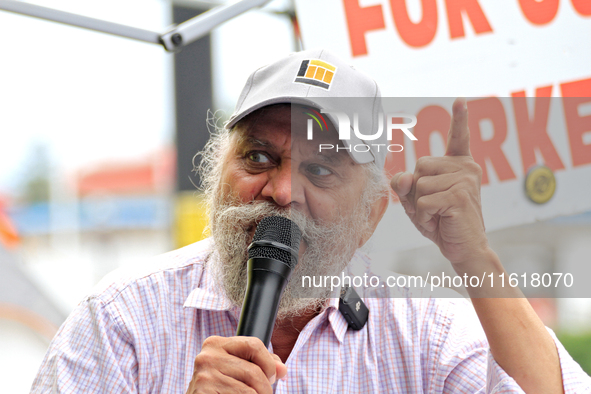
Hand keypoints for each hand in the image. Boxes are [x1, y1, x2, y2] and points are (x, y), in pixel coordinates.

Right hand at [186, 336, 286, 393]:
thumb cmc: (218, 389)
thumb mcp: (237, 371)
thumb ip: (261, 365)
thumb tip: (282, 369)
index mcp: (216, 344)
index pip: (254, 344)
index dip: (268, 363)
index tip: (270, 377)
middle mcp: (207, 356)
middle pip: (254, 371)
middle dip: (265, 388)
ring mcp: (204, 375)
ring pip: (250, 390)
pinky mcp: (204, 391)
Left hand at [390, 98, 489, 267]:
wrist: (464, 249)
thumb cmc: (442, 223)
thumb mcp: (417, 202)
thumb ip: (405, 186)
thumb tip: (402, 177)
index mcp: (459, 165)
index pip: (458, 138)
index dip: (459, 119)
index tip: (460, 101)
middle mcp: (466, 168)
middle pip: (419, 167)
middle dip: (416, 191)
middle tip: (434, 208)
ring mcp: (465, 180)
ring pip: (419, 185)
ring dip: (420, 207)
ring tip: (438, 216)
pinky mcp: (460, 195)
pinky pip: (423, 202)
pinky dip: (424, 217)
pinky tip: (439, 222)